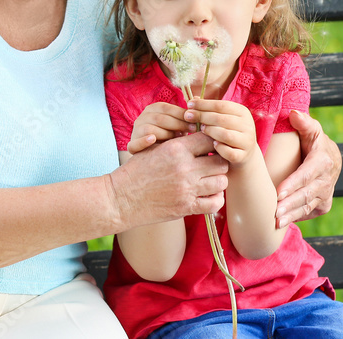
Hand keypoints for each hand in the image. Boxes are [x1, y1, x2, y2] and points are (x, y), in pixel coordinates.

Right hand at [110, 132, 228, 227]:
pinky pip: (215, 203)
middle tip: (211, 164)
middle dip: (218, 161)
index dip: (212, 142)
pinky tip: (207, 195)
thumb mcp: (153, 149)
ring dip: (218, 180)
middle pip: (220, 162)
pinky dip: (215, 199)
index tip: (209, 147)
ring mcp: (187, 189)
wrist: (121, 199)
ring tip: (209, 179)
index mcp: (176, 149)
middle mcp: (185, 168)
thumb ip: (177, 143)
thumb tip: (198, 136)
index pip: (209, 140)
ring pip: (221, 182)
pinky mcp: (186, 207)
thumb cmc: (136, 171)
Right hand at [127, 101, 195, 153]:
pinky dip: (143, 141)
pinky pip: (135, 143)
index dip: (181, 114)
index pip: (166, 108)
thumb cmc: (168, 136)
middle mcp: (142, 118)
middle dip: (178, 124)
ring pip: (149, 129)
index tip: (195, 122)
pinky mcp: (131, 146)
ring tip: (177, 139)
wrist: (151, 158)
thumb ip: (184, 114)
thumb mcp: (175, 124)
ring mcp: (135, 132)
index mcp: (152, 110)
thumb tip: (199, 98)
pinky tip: (153, 139)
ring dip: (165, 134)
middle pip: (160, 118)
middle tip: (192, 130)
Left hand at [183, 98, 258, 166]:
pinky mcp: (243, 156)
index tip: (189, 104)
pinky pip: (229, 152)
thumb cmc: (228, 131)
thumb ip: (209, 109)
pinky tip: (213, 144)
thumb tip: (193, 99)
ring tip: (201, 129)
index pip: (221, 105)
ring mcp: (247, 141)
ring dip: (210, 131)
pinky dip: (220, 148)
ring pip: (225, 135)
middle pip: (221, 119)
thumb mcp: (222, 118)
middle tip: (188, 116)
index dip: (203, 104)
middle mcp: (247, 125)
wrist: (245, 153)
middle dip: (202, 116)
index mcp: (242, 112)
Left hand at [274, 110, 341, 227]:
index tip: (278, 192)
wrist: (331, 159)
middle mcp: (327, 180)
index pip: (306, 175)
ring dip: (291, 215)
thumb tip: (293, 114)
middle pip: (306, 195)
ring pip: (307, 207)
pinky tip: (282, 223)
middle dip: (289, 204)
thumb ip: (304, 123)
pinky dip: (296, 218)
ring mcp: (326, 195)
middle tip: (273, 212)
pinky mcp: (323, 205)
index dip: (293, 185)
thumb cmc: (314, 142)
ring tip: (276, 222)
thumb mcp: (311, 130)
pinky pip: (309, 213)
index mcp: (323, 162)